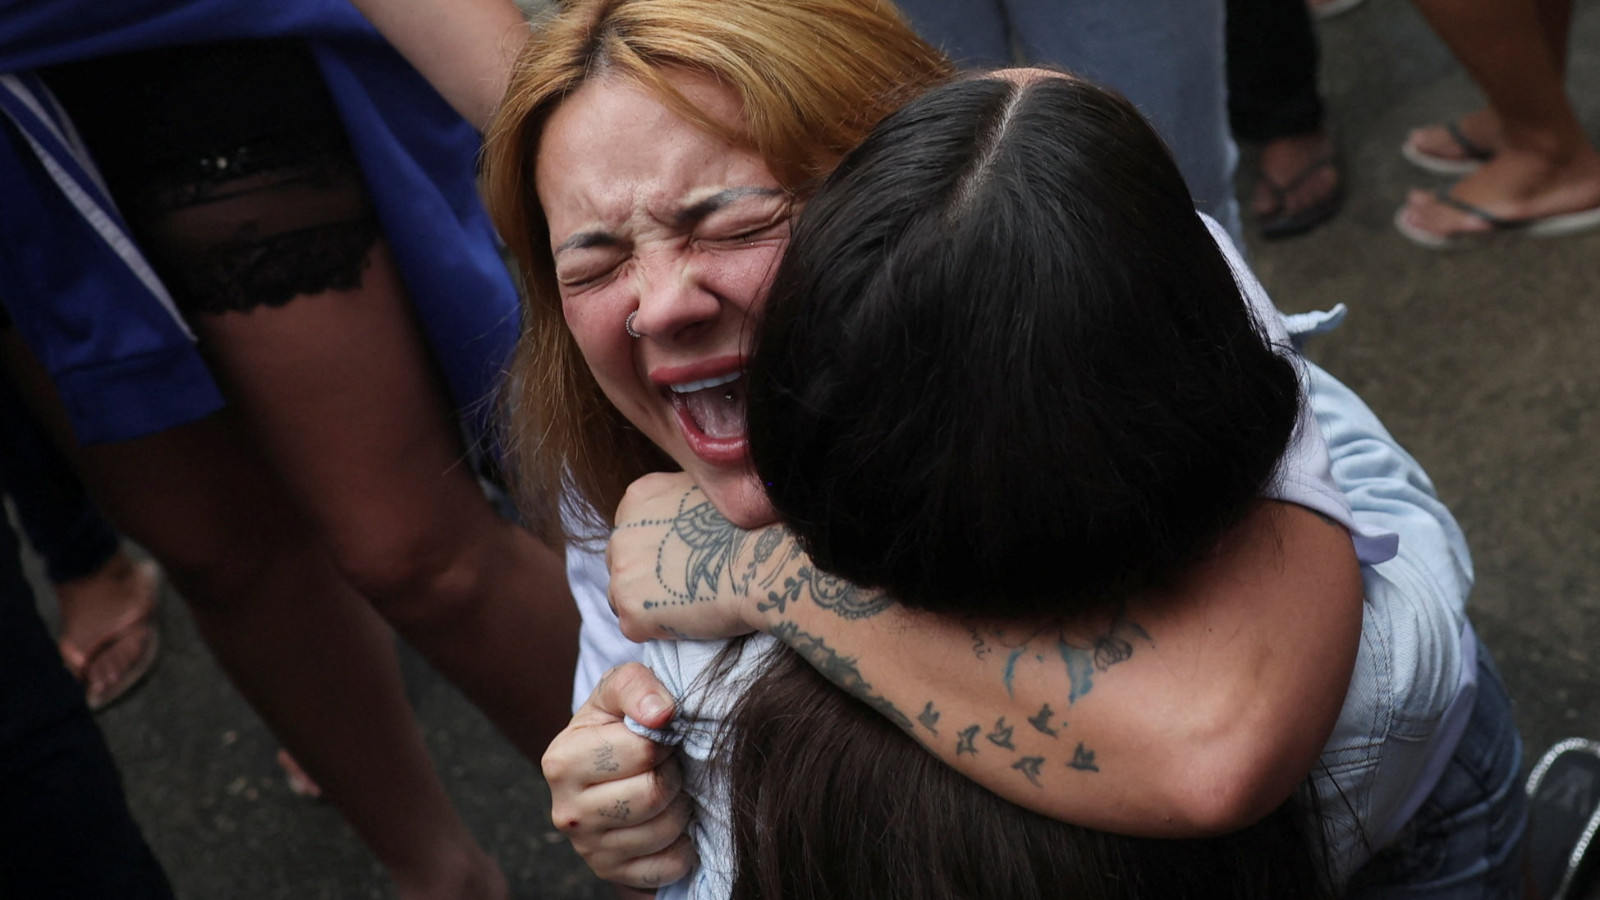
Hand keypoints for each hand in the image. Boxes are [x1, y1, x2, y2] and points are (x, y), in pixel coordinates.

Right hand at [543, 663, 694, 889]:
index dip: (664, 740)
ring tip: (667, 791)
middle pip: (652, 794)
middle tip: (667, 766)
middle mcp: (567, 810)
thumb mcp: (618, 691)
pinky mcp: (612, 873)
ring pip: (663, 830)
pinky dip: (681, 845)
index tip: (660, 737)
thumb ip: (636, 686)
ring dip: (680, 808)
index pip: (642, 751)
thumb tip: (661, 714)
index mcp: (562, 761)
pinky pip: (668, 865)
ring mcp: (588, 849)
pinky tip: (667, 822)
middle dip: (673, 775)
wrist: (605, 768)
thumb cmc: (616, 725)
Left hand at [609, 472, 776, 641]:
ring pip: (622, 597)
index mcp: (639, 497)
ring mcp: (623, 571)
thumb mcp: (707, 492)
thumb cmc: (752, 527)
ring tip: (689, 602)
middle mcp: (622, 530)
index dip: (655, 550)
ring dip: (649, 604)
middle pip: (622, 563)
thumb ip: (678, 505)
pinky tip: (689, 618)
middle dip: (646, 577)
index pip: (631, 530)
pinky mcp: (632, 609)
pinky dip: (658, 630)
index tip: (679, 560)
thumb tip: (679, 523)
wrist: (765, 562)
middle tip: (683, 586)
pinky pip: (636, 628)